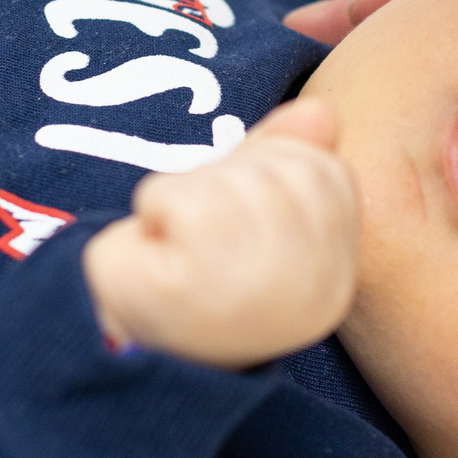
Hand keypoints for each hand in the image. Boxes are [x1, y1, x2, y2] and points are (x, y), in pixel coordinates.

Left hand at [83, 101, 357, 369]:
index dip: (269, 172)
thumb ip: (287, 155)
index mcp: (334, 275)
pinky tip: (156, 248)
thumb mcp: (250, 205)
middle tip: (200, 233)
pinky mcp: (190, 290)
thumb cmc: (194, 271)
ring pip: (227, 179)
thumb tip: (320, 111)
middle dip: (226, 180)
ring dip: (186, 195)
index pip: (325, 171)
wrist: (123, 345)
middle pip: (278, 169)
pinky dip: (154, 207)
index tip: (238, 217)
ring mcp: (254, 292)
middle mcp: (311, 288)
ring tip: (178, 243)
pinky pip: (176, 197)